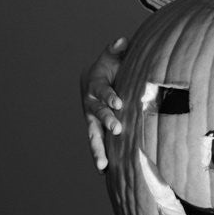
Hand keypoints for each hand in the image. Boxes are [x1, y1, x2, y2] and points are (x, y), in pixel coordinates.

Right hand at [81, 37, 126, 171]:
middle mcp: (91, 104)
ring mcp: (92, 119)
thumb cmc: (110, 67)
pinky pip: (97, 144)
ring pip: (93, 135)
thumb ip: (117, 50)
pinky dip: (100, 157)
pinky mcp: (97, 129)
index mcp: (96, 86)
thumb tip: (123, 40)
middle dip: (106, 122)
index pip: (103, 91)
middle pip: (97, 115)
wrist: (95, 78)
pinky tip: (105, 173)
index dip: (109, 96)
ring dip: (97, 150)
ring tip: (102, 166)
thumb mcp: (113, 57)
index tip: (118, 102)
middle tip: (117, 129)